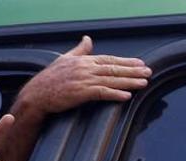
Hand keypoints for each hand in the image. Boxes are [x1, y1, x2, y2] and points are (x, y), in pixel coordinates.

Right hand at [14, 36, 150, 115]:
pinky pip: (102, 93)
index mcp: (83, 61)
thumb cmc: (50, 79)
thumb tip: (88, 38)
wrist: (36, 94)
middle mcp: (85, 69)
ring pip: (111, 80)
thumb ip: (79, 50)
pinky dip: (115, 94)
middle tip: (148, 72)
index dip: (126, 62)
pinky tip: (127, 96)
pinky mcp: (80, 93)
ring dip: (129, 82)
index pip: (109, 59)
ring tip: (143, 83)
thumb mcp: (64, 59)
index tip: (140, 63)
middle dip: (133, 71)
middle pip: (114, 69)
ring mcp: (83, 80)